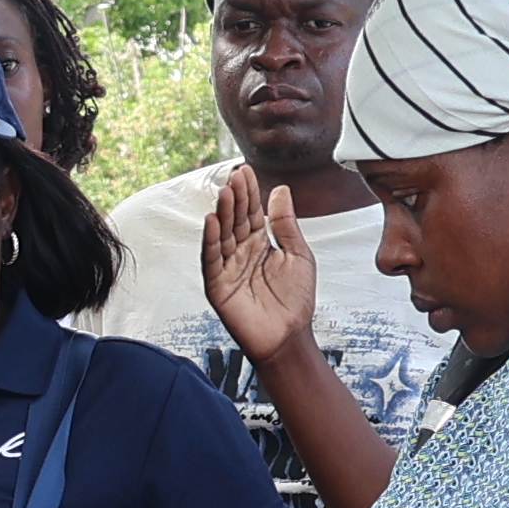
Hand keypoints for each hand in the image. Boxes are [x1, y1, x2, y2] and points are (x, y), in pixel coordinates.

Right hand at [199, 168, 321, 369]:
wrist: (290, 336)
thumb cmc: (296, 301)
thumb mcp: (298, 254)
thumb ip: (286, 224)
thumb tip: (281, 190)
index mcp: (259, 245)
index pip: (251, 213)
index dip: (249, 192)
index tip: (246, 170)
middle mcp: (240, 253)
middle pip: (235, 221)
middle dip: (235, 198)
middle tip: (235, 176)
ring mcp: (227, 269)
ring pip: (222, 236)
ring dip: (223, 213)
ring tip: (226, 192)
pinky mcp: (218, 286)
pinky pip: (211, 260)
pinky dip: (210, 240)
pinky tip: (212, 221)